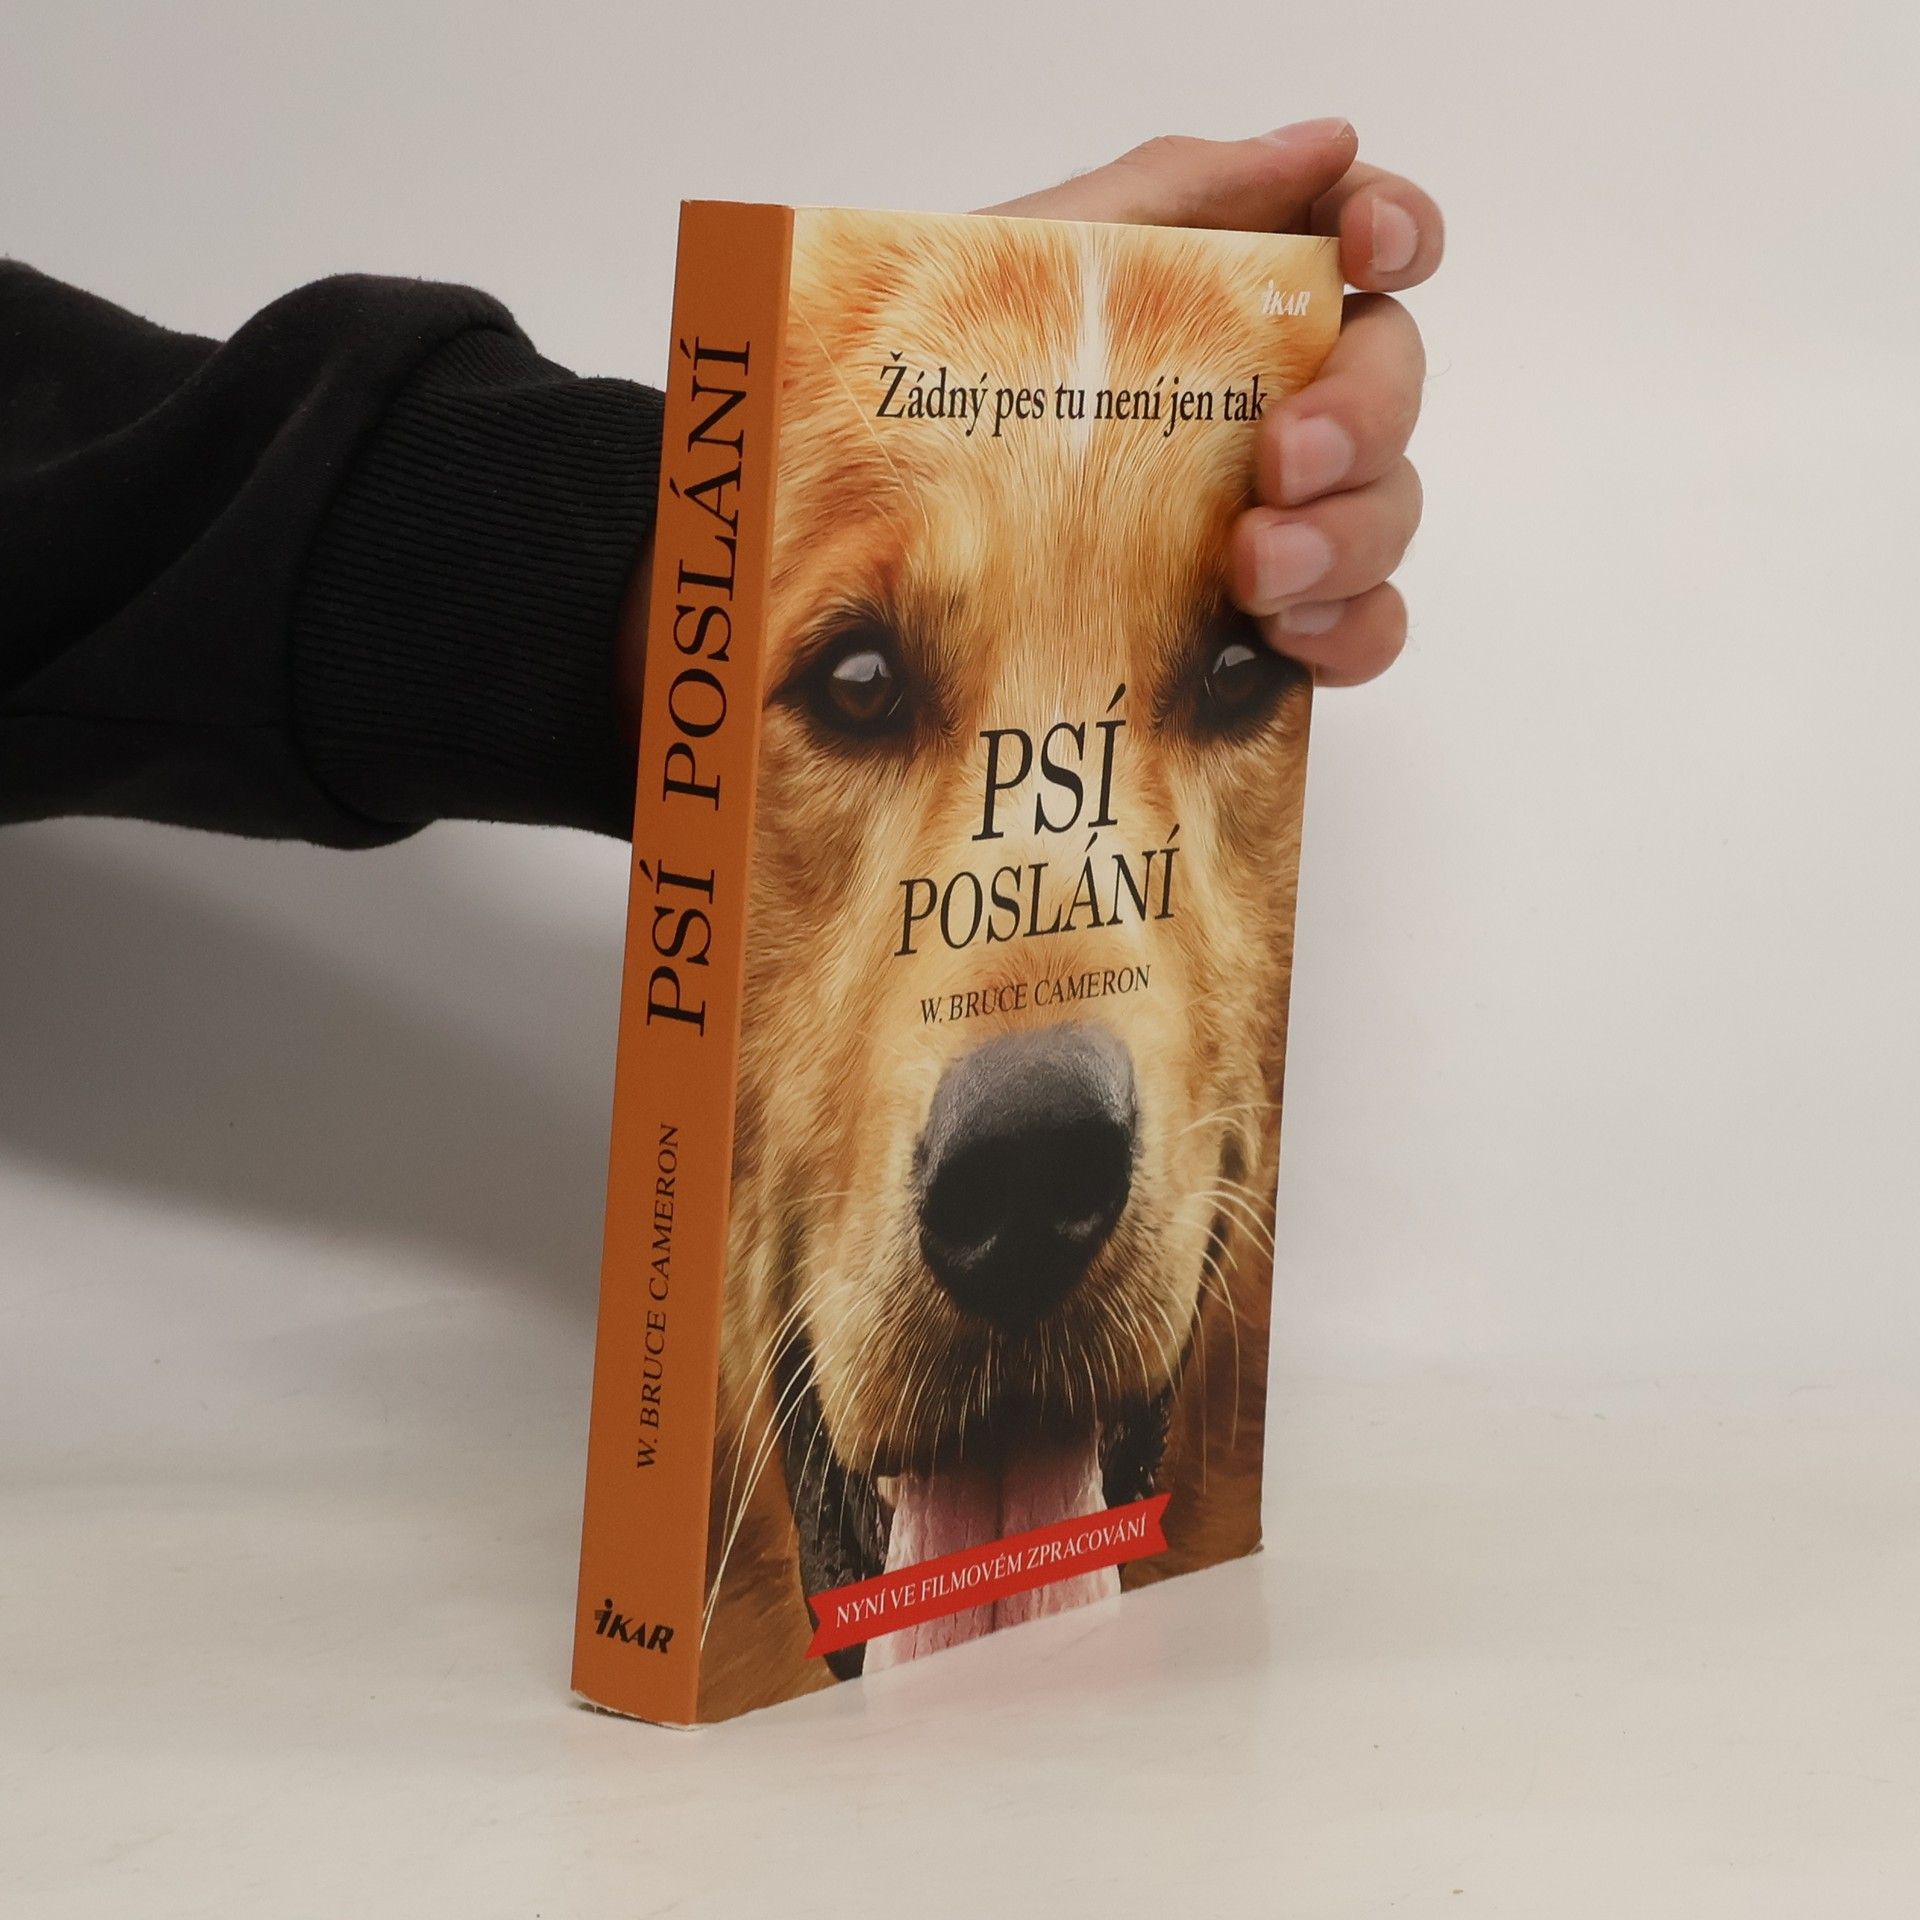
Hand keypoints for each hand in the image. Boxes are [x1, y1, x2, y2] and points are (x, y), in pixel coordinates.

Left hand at [985, 120, 1440, 685]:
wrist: (842, 522)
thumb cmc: (930, 381)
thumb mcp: (1031, 261)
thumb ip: (1175, 195)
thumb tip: (1322, 145)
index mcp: (1223, 302)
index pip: (1358, 244)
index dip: (1397, 229)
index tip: (1377, 248)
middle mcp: (1264, 406)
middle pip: (1391, 386)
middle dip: (1361, 415)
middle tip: (1282, 458)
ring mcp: (1272, 520)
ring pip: (1386, 514)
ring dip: (1349, 535)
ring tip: (1256, 572)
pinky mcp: (1261, 627)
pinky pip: (1364, 628)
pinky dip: (1350, 628)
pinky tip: (1282, 634)